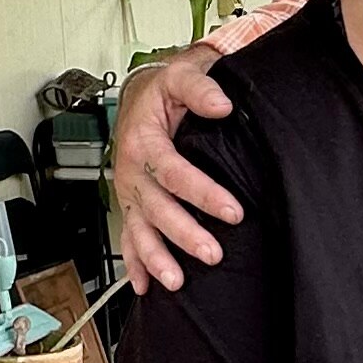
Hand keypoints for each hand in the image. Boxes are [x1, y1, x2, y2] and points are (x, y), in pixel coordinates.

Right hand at [113, 44, 243, 289]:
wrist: (139, 97)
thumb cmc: (162, 91)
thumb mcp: (179, 76)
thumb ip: (200, 86)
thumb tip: (223, 104)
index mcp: (143, 141)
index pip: (174, 172)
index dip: (204, 194)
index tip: (233, 211)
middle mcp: (131, 171)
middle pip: (157, 209)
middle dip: (184, 234)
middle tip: (213, 252)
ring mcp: (129, 192)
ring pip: (140, 229)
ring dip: (156, 258)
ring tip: (176, 281)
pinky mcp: (131, 204)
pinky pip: (128, 237)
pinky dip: (134, 263)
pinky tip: (144, 286)